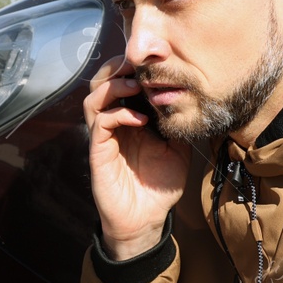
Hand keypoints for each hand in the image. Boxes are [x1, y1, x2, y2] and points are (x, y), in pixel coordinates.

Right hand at [84, 57, 190, 259]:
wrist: (146, 219)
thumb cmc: (159, 186)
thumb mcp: (177, 148)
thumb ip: (177, 123)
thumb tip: (189, 98)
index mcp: (128, 119)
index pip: (120, 81)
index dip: (131, 67)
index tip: (153, 63)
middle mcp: (113, 124)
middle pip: (100, 82)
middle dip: (117, 68)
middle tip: (139, 67)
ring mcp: (103, 137)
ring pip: (92, 97)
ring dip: (113, 86)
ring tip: (136, 87)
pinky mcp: (98, 152)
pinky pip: (99, 124)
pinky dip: (118, 114)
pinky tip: (139, 119)